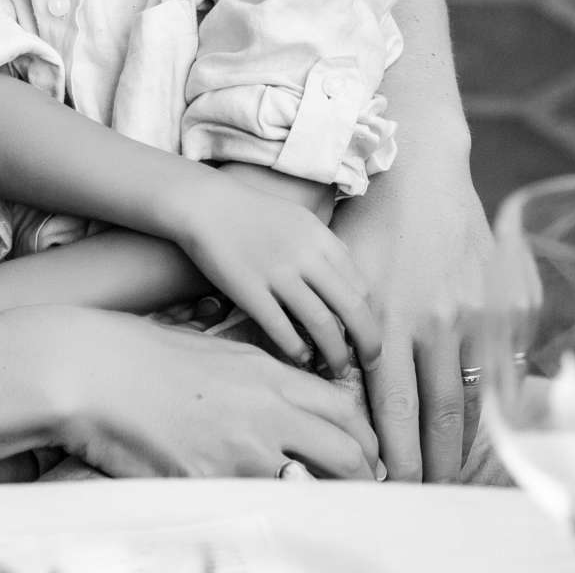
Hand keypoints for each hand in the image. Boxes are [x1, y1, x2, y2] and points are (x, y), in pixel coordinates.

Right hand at [49, 308, 381, 480]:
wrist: (89, 369)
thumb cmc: (139, 354)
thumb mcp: (213, 352)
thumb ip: (258, 377)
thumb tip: (286, 401)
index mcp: (266, 374)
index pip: (345, 409)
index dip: (364, 438)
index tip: (364, 454)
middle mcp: (265, 411)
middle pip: (347, 452)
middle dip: (362, 475)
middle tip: (360, 487)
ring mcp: (240, 450)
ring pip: (313, 486)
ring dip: (319, 496)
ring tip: (316, 503)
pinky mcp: (209, 481)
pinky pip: (257, 504)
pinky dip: (266, 508)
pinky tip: (260, 508)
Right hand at [160, 169, 379, 379]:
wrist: (204, 203)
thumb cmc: (251, 212)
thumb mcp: (299, 219)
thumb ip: (325, 248)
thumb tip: (348, 280)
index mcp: (321, 238)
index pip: (362, 288)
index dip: (370, 319)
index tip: (366, 337)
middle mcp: (306, 256)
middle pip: (352, 309)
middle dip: (367, 343)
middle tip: (369, 363)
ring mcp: (277, 273)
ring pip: (321, 324)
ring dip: (335, 354)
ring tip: (336, 370)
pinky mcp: (248, 288)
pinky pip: (281, 328)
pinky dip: (296, 349)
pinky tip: (301, 358)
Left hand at [332, 165, 492, 481]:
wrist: (420, 166)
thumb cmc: (365, 219)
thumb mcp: (337, 275)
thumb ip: (336, 331)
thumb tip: (330, 393)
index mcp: (388, 317)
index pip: (394, 408)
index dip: (394, 453)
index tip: (388, 484)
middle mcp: (437, 320)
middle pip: (440, 414)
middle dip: (433, 463)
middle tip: (426, 492)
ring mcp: (480, 311)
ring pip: (477, 395)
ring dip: (465, 440)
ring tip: (452, 469)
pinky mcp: (509, 301)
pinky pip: (507, 364)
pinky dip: (496, 398)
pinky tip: (484, 419)